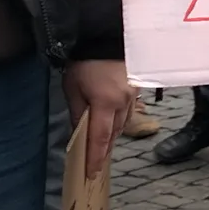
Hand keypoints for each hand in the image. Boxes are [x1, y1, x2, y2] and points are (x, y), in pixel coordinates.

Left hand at [64, 59, 133, 177]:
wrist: (106, 35)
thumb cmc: (85, 62)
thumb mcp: (73, 88)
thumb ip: (77, 112)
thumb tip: (79, 132)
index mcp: (106, 103)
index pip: (100, 138)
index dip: (96, 158)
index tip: (92, 174)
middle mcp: (124, 103)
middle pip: (114, 134)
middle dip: (105, 149)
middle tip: (96, 163)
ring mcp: (133, 96)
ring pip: (124, 124)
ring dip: (113, 136)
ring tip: (103, 145)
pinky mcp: (136, 89)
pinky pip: (128, 112)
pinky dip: (120, 121)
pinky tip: (113, 123)